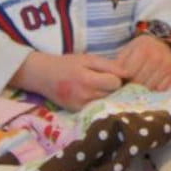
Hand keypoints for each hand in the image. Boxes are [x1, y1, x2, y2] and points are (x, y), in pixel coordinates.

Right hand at [9, 52, 126, 111]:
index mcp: (87, 80)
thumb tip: (128, 73)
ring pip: (106, 103)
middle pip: (112, 95)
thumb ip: (109, 65)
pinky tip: (92, 95)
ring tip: (98, 87)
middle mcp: (84, 96)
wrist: (43, 75)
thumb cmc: (67, 64)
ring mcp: (80, 106)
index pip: (115, 84)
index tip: (111, 74)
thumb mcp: (88, 58)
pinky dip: (98, 102)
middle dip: (113, 88)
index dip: (116, 78)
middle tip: (105, 80)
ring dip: (107, 96)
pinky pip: (96, 108)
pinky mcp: (77, 112)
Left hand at [117, 34, 170, 91]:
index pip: (129, 73)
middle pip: (140, 81)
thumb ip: (118, 64)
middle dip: (132, 85)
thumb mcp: (127, 51)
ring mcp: (167, 65)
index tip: (123, 78)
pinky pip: (161, 89)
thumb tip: (113, 78)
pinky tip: (151, 83)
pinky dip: (154, 89)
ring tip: (140, 83)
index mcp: (143, 48)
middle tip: (130, 83)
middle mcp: (157, 56)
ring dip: (143, 89)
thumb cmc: (139, 49)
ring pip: (150, 87)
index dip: (124, 78)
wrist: (160, 43)